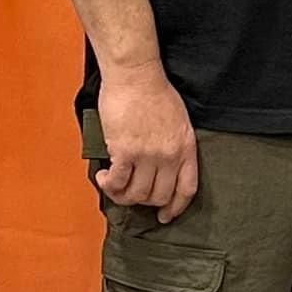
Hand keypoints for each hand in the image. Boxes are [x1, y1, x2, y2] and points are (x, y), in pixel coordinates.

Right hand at [95, 63, 199, 222]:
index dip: (176, 207)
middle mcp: (169, 155)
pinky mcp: (125, 152)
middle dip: (145, 201)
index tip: (165, 216)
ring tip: (114, 184)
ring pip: (137, 195)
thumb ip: (176, 145)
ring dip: (123, 196)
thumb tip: (164, 168)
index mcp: (186, 147)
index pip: (187, 189)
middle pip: (160, 196)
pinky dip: (108, 185)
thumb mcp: (178, 120)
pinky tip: (104, 177)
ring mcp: (148, 155)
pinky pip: (117, 183)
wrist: (135, 75)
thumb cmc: (155, 91)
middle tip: (132, 194)